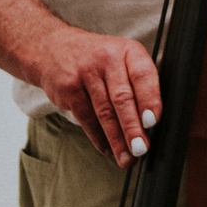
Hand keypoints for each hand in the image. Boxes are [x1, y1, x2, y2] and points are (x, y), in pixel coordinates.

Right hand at [31, 29, 160, 168]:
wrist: (54, 49)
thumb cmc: (99, 59)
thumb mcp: (122, 59)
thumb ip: (138, 83)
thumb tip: (151, 123)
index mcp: (129, 51)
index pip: (143, 75)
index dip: (149, 99)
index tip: (152, 122)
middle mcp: (108, 59)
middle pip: (122, 98)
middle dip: (132, 127)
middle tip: (140, 149)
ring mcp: (86, 73)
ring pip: (104, 112)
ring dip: (116, 139)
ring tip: (126, 158)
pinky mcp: (69, 88)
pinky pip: (86, 118)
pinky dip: (98, 137)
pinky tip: (106, 149)